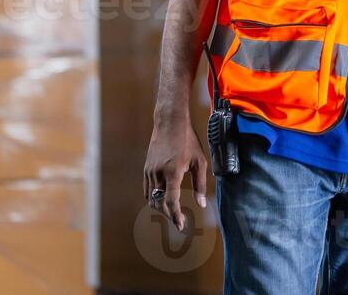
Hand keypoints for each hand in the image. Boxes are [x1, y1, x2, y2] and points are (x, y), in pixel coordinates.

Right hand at [144, 114, 210, 231]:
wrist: (170, 122)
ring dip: (161, 207)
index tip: (180, 225)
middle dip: (169, 214)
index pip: (172, 201)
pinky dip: (154, 197)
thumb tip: (201, 204)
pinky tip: (162, 199)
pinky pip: (147, 189)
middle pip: (160, 203)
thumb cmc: (188, 140)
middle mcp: (158, 173)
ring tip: (172, 211)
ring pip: (152, 198)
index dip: (176, 216)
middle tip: (178, 221)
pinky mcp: (146, 169)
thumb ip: (200, 184)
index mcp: (173, 172)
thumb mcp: (199, 161)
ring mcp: (150, 171)